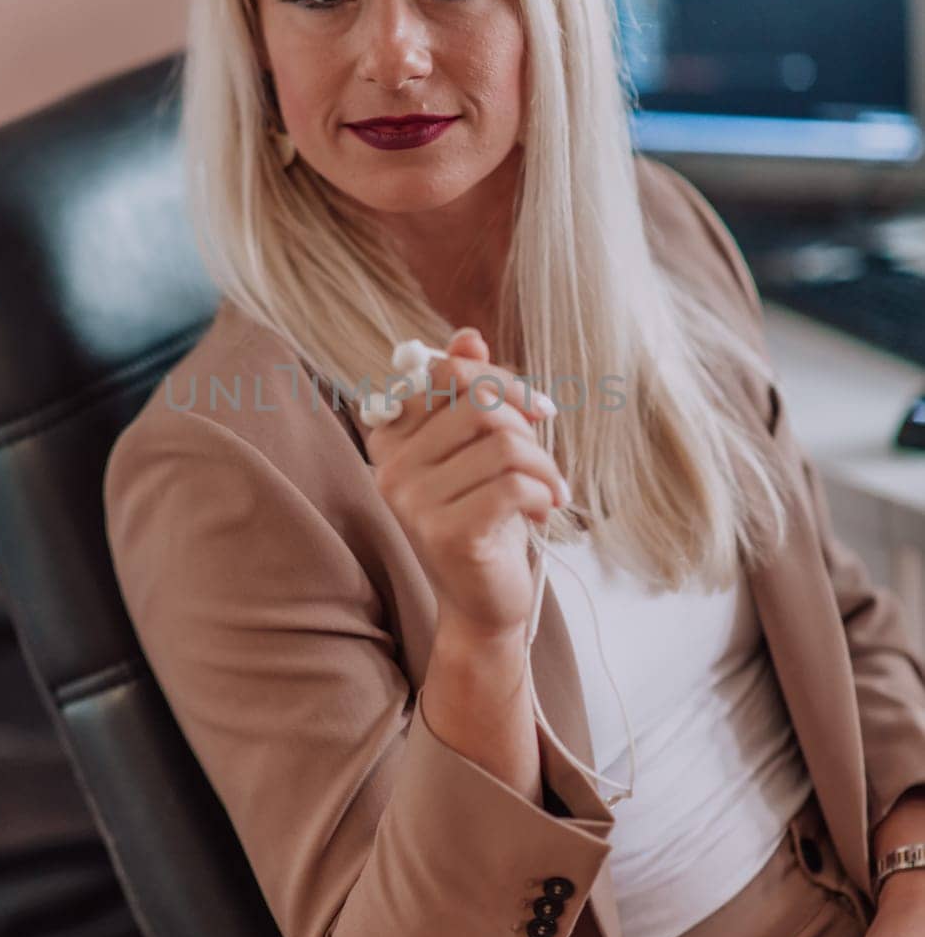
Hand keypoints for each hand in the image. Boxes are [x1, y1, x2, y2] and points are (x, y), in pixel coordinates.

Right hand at [363, 327, 566, 641]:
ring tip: (547, 490)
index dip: (501, 380)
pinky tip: (542, 510)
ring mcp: (413, 502)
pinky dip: (542, 493)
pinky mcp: (446, 534)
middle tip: (541, 459)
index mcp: (390, 435)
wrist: (482, 599)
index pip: (447, 372)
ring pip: (505, 444)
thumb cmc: (483, 515)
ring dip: (544, 465)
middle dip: (527, 426)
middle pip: (479, 404)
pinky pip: (513, 485)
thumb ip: (468, 392)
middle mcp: (390, 466)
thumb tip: (468, 337)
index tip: (537, 408)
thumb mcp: (477, 448)